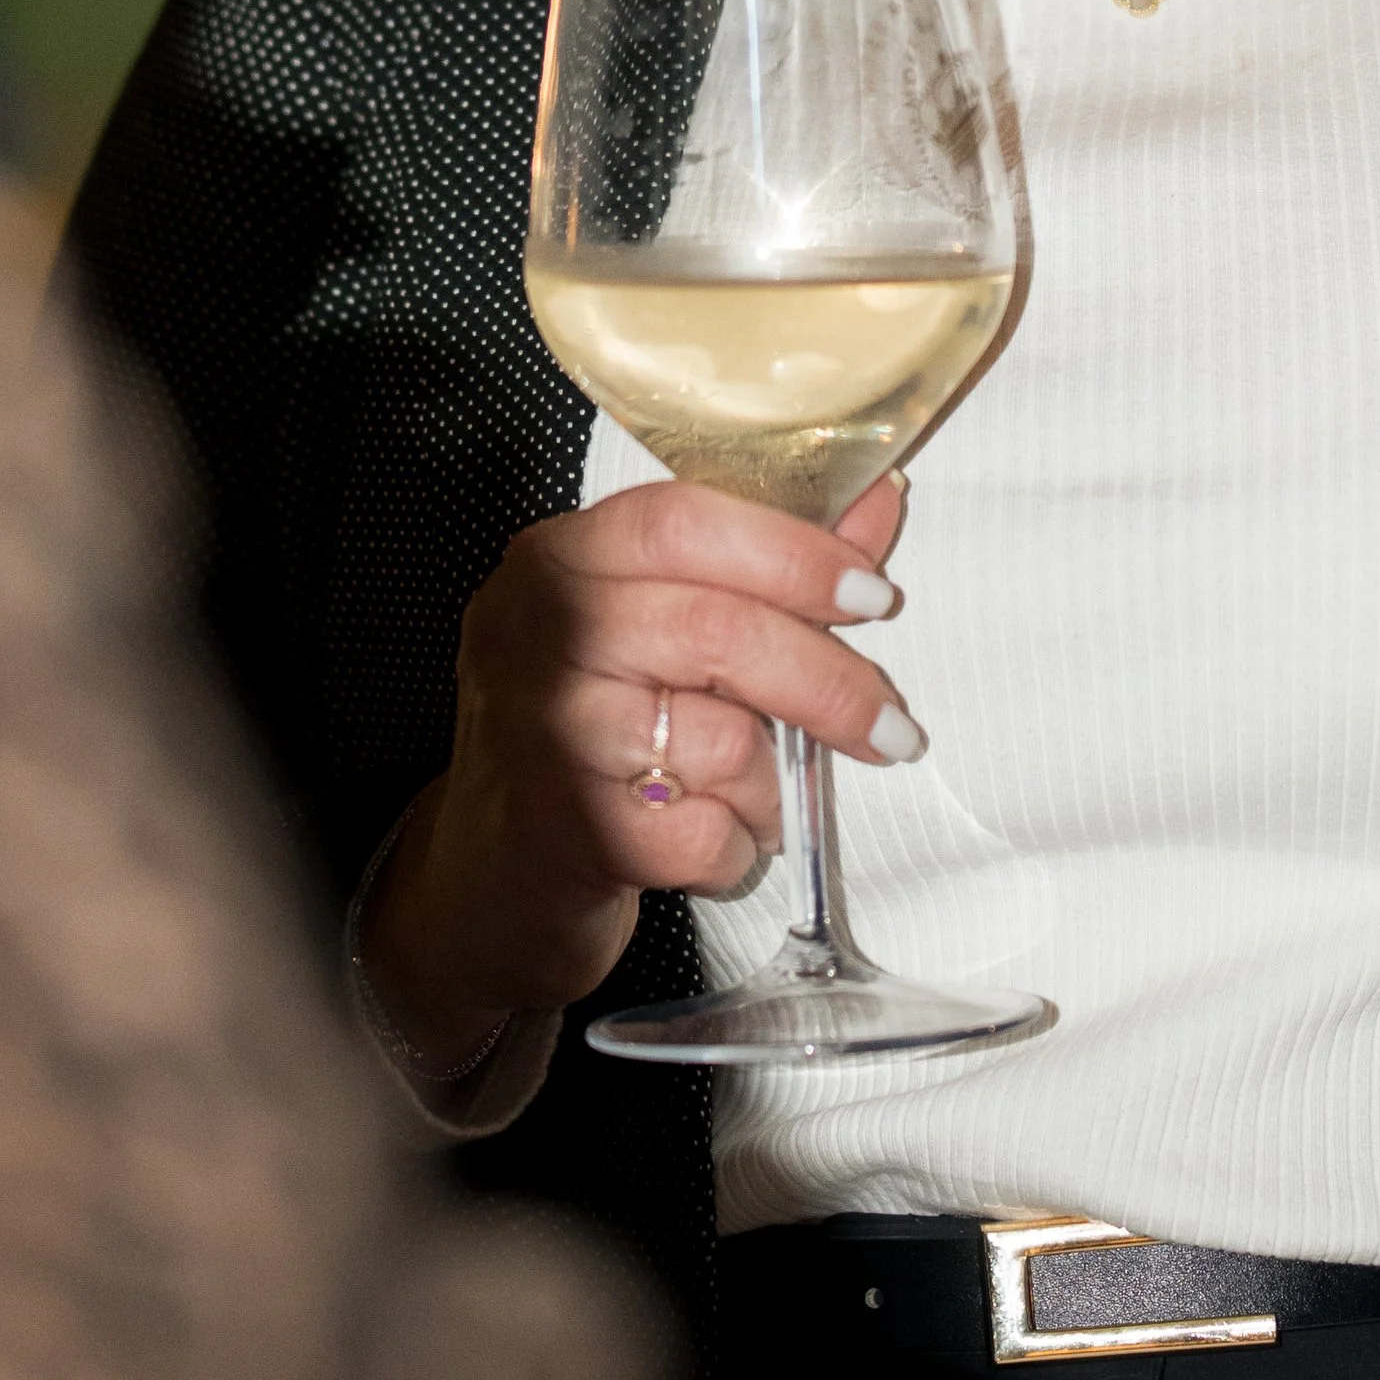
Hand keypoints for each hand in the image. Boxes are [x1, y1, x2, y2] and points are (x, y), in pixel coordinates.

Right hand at [357, 470, 916, 1069]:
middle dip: (827, 682)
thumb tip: (878, 498)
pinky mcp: (562, 829)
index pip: (681, 520)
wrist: (490, 882)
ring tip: (755, 794)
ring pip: (719, 738)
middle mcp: (532, 631)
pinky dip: (734, 847)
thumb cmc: (592, 735)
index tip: (872, 594)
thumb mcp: (657, 628)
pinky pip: (701, 832)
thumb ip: (763, 562)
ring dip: (771, 782)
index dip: (791, 551)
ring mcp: (540, 730)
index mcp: (556, 558)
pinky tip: (709, 840)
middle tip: (888, 725)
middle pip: (717, 628)